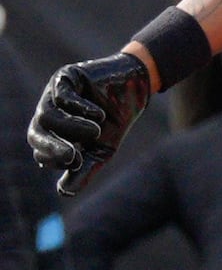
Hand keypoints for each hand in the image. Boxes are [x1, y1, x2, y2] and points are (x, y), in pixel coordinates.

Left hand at [28, 53, 150, 196]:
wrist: (137, 90)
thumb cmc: (116, 120)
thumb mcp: (103, 150)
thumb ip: (84, 170)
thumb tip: (64, 193)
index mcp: (53, 134)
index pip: (41, 151)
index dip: (55, 159)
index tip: (78, 161)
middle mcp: (49, 113)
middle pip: (36, 133)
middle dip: (51, 148)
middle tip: (71, 157)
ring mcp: (54, 94)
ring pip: (47, 116)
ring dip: (71, 128)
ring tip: (96, 132)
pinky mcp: (66, 76)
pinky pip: (62, 95)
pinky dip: (79, 108)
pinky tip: (98, 115)